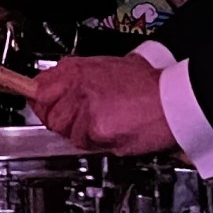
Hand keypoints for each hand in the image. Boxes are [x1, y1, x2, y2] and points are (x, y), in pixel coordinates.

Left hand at [32, 51, 175, 154]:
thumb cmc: (148, 85)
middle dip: (63, 122)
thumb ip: (80, 79)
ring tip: (107, 123)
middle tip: (83, 121)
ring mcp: (85, 107)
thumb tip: (60, 89)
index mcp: (77, 69)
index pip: (38, 88)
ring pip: (66, 132)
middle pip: (49, 115)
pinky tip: (116, 130)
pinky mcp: (96, 128)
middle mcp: (77, 86)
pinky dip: (99, 143)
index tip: (42, 106)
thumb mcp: (108, 68)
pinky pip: (86, 144)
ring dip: (83, 134)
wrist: (173, 98)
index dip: (41, 102)